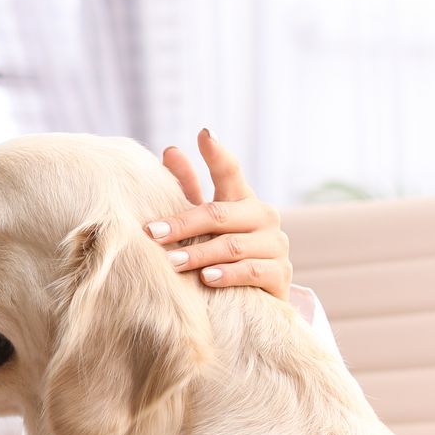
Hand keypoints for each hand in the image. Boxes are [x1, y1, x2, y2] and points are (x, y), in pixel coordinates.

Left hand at [147, 128, 292, 302]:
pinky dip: (228, 275)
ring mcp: (275, 246)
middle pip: (220, 215)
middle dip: (184, 223)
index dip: (217, 154)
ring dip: (199, 254)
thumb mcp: (204, 222)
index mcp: (243, 200)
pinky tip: (207, 278)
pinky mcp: (280, 275)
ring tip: (172, 262)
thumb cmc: (221, 253)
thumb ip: (189, 189)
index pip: (231, 172)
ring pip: (233, 246)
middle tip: (154, 232)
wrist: (253, 298)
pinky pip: (252, 272)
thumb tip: (170, 150)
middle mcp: (264, 217)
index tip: (204, 135)